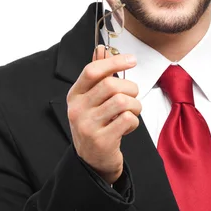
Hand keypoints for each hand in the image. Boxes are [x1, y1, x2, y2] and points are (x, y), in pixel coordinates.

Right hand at [66, 46, 140, 183]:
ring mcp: (87, 126)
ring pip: (123, 102)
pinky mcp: (101, 140)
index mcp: (75, 95)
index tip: (132, 60)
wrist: (92, 161)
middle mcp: (77, 109)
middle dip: (131, 88)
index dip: (114, 62)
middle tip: (133, 97)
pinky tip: (126, 127)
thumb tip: (102, 48)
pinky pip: (128, 120)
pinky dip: (134, 122)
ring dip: (135, 106)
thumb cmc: (97, 125)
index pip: (92, 71)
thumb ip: (99, 75)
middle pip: (111, 85)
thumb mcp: (92, 100)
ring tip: (131, 113)